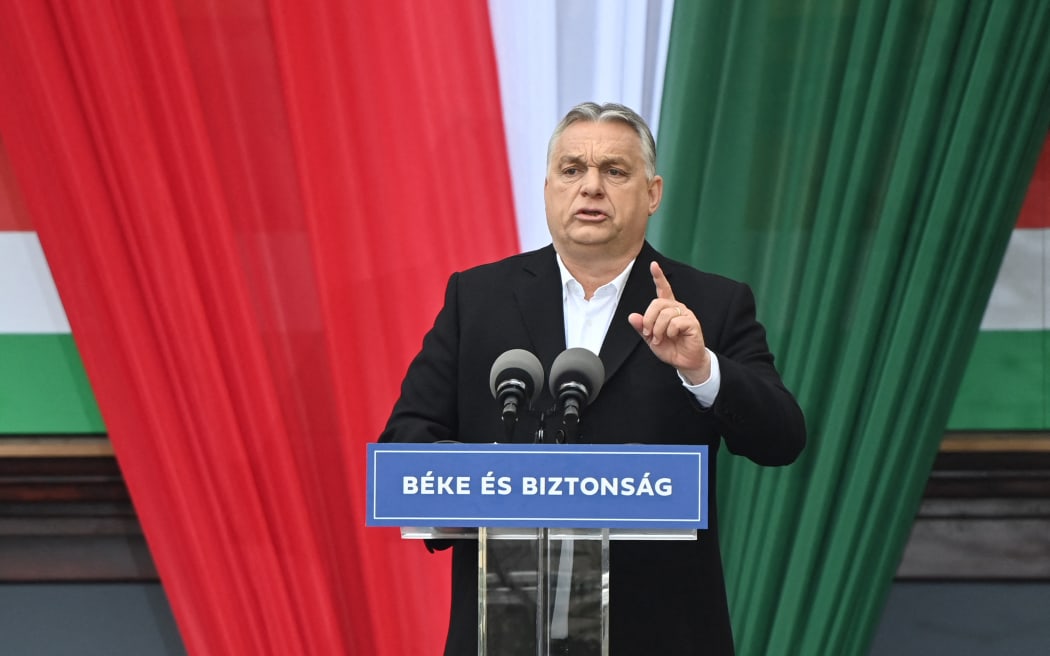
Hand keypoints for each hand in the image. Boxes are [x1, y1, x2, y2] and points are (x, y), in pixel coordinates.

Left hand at [627, 261, 710, 383]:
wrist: (684, 362)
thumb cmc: (670, 348)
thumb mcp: (650, 339)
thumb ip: (642, 327)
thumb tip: (632, 316)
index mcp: (667, 309)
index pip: (663, 289)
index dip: (658, 276)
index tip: (654, 265)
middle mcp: (677, 308)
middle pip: (657, 303)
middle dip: (649, 320)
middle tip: (650, 334)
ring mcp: (686, 314)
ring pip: (665, 314)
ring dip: (658, 329)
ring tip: (660, 339)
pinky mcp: (692, 323)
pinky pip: (675, 322)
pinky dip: (670, 332)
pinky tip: (673, 337)